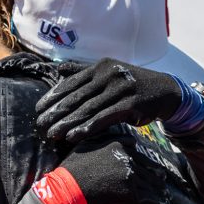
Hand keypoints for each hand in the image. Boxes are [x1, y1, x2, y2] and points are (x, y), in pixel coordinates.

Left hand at [36, 58, 181, 143]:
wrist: (165, 91)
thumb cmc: (131, 83)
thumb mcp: (108, 72)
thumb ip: (82, 71)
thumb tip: (58, 69)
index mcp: (100, 67)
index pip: (71, 83)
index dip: (53, 96)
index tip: (38, 109)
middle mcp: (109, 75)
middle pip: (77, 97)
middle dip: (56, 112)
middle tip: (39, 124)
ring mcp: (120, 90)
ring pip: (88, 109)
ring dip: (67, 123)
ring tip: (52, 134)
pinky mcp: (130, 105)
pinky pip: (104, 118)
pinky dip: (87, 128)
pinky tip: (73, 136)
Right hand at [58, 134, 177, 203]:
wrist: (68, 191)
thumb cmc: (71, 169)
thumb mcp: (84, 147)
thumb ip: (102, 140)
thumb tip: (115, 139)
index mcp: (116, 145)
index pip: (136, 150)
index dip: (143, 159)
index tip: (149, 165)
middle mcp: (127, 158)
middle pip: (148, 166)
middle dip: (156, 174)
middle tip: (163, 179)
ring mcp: (130, 175)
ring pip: (151, 182)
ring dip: (158, 189)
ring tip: (164, 194)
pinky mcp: (131, 193)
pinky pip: (148, 197)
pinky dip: (155, 201)